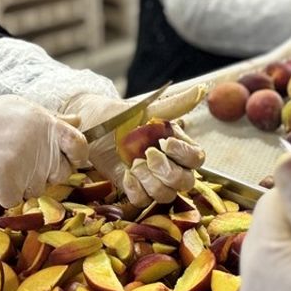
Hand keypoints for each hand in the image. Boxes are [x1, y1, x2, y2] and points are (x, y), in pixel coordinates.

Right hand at [0, 95, 86, 207]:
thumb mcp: (20, 109)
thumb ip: (51, 118)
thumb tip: (79, 122)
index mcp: (45, 122)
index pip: (80, 144)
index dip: (77, 156)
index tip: (66, 160)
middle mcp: (39, 141)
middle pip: (60, 174)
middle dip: (43, 175)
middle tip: (18, 163)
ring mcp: (23, 161)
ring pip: (35, 190)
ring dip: (18, 185)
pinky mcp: (6, 178)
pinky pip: (12, 200)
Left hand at [63, 89, 205, 206]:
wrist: (90, 126)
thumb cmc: (119, 115)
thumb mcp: (145, 109)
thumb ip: (174, 104)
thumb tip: (200, 90)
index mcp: (177, 145)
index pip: (197, 158)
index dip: (184, 154)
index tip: (165, 142)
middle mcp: (170, 165)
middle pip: (186, 182)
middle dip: (167, 171)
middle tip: (147, 154)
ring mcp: (152, 180)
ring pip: (166, 195)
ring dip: (149, 181)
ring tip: (133, 164)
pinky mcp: (134, 190)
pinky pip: (143, 201)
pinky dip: (135, 190)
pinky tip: (126, 174)